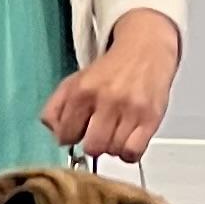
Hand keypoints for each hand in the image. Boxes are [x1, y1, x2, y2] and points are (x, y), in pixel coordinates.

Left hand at [41, 11, 180, 165]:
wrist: (145, 50)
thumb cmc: (110, 70)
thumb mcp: (75, 81)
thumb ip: (56, 106)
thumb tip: (53, 131)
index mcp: (82, 90)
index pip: (66, 135)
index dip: (71, 136)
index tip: (79, 131)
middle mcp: (107, 99)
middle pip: (92, 148)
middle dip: (93, 144)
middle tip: (98, 134)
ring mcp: (130, 110)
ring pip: (113, 151)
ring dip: (112, 147)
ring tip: (115, 133)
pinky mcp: (151, 118)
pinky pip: (134, 152)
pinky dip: (128, 153)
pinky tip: (128, 141)